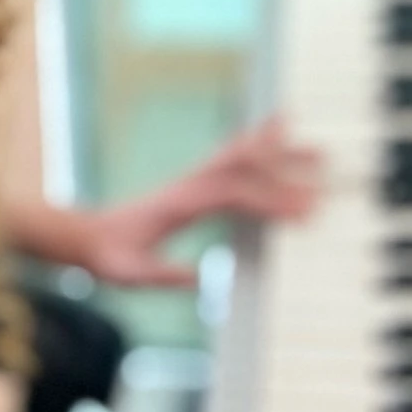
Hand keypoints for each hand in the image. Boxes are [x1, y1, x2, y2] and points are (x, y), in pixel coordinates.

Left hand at [58, 115, 320, 286]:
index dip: (270, 200)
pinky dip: (255, 144)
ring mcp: (192, 181)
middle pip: (243, 167)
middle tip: (325, 164)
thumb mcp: (131, 274)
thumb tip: (202, 279)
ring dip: (277, 149)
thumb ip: (164, 275)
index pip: (234, 196)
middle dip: (284, 165)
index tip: (304, 210)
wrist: (86, 238)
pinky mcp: (193, 184)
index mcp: (180, 206)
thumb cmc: (110, 258)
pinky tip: (277, 132)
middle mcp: (189, 186)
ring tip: (316, 146)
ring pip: (239, 156)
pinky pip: (229, 159)